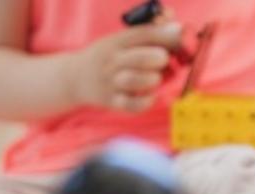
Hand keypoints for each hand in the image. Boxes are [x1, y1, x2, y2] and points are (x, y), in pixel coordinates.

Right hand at [68, 22, 183, 111]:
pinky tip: (150, 96)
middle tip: (163, 59)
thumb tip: (177, 28)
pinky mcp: (112, 102)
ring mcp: (111, 83)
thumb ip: (148, 34)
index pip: (142, 35)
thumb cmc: (109, 57)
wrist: (75, 78)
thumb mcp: (120, 41)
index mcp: (115, 42)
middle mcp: (111, 62)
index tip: (178, 37)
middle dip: (159, 58)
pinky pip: (132, 105)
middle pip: (139, 58)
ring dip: (152, 79)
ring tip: (155, 78)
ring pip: (135, 80)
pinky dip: (146, 102)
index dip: (164, 36)